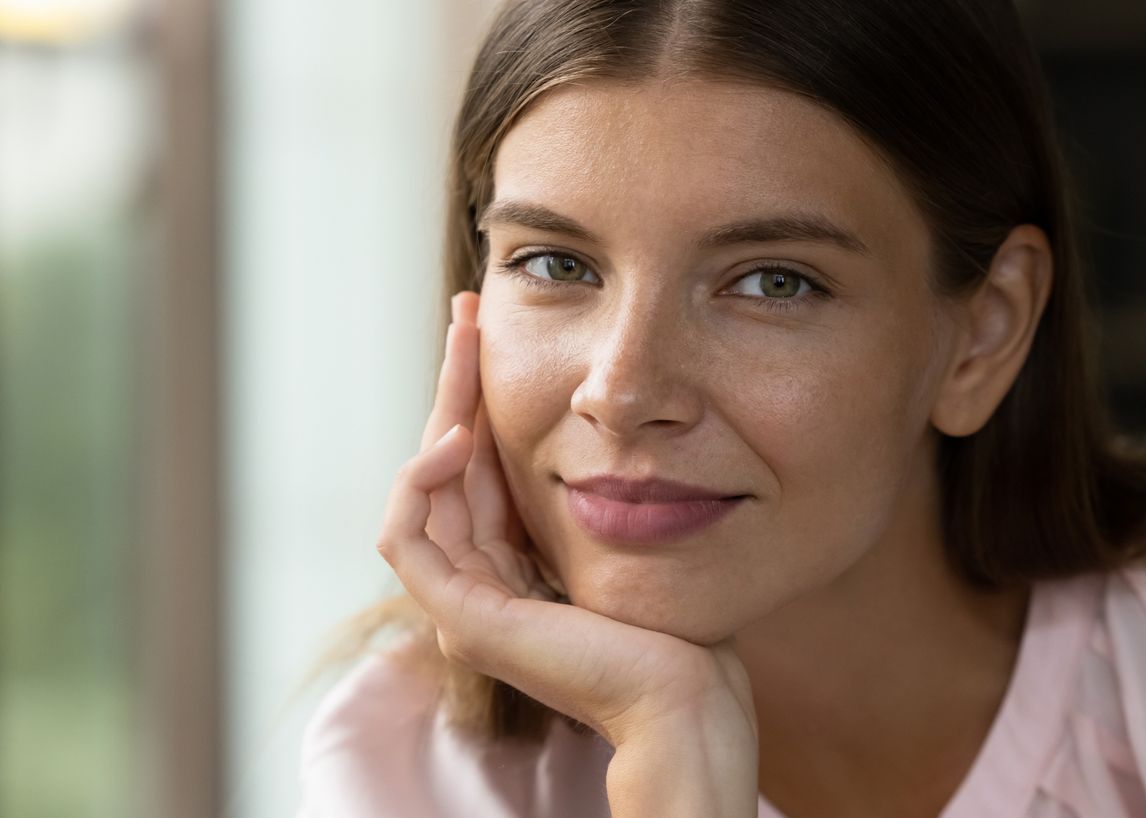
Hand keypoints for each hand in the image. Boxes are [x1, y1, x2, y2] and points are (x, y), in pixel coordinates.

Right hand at [375, 291, 758, 757]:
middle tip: (468, 313)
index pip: (476, 465)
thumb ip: (592, 482)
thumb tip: (597, 406)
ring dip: (438, 412)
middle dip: (455, 385)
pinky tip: (458, 435)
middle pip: (444, 466)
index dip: (478, 396)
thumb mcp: (624, 523)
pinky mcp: (463, 620)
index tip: (489, 329)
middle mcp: (479, 581)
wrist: (687, 688)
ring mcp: (464, 605)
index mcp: (513, 562)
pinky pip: (405, 538)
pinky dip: (419, 482)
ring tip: (466, 350)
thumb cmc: (677, 616)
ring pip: (421, 489)